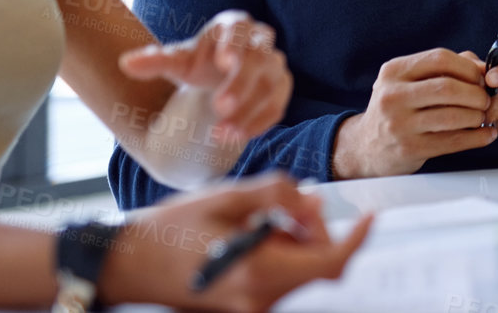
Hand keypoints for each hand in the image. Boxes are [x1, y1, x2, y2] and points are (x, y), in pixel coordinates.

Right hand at [102, 173, 369, 311]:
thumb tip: (314, 203)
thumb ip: (279, 195)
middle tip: (294, 204)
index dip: (358, 239)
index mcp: (260, 272)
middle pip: (318, 266)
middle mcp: (260, 300)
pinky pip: (280, 283)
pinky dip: (281, 256)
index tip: (371, 215)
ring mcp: (250, 310)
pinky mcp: (242, 311)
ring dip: (298, 244)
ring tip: (262, 218)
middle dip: (318, 232)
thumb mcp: (227, 196)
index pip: (332, 262)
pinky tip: (254, 236)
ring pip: (300, 274)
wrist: (127, 266)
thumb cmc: (171, 229)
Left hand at [119, 10, 290, 143]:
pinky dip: (258, 123)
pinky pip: (276, 107)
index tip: (223, 62)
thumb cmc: (197, 65)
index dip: (235, 43)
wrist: (217, 83)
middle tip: (219, 107)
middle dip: (240, 84)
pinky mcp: (280, 91)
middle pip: (258, 59)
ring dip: (247, 111)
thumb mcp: (176, 63)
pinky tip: (235, 137)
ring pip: (269, 86)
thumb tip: (125, 63)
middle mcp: (261, 42)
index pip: (240, 28)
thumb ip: (154, 61)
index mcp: (235, 25)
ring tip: (220, 134)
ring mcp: (274, 67)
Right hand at [331, 49, 496, 178]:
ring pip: (451, 116)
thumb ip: (446, 68)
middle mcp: (392, 95)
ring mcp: (399, 124)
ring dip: (476, 116)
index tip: (481, 77)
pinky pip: (451, 142)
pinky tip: (485, 135)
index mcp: (394, 71)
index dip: (468, 67)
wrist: (365, 146)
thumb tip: (484, 67)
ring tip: (483, 116)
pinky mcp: (408, 149)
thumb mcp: (410, 81)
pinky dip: (475, 138)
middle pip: (447, 87)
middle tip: (486, 99)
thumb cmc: (398, 108)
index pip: (439, 58)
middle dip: (476, 93)